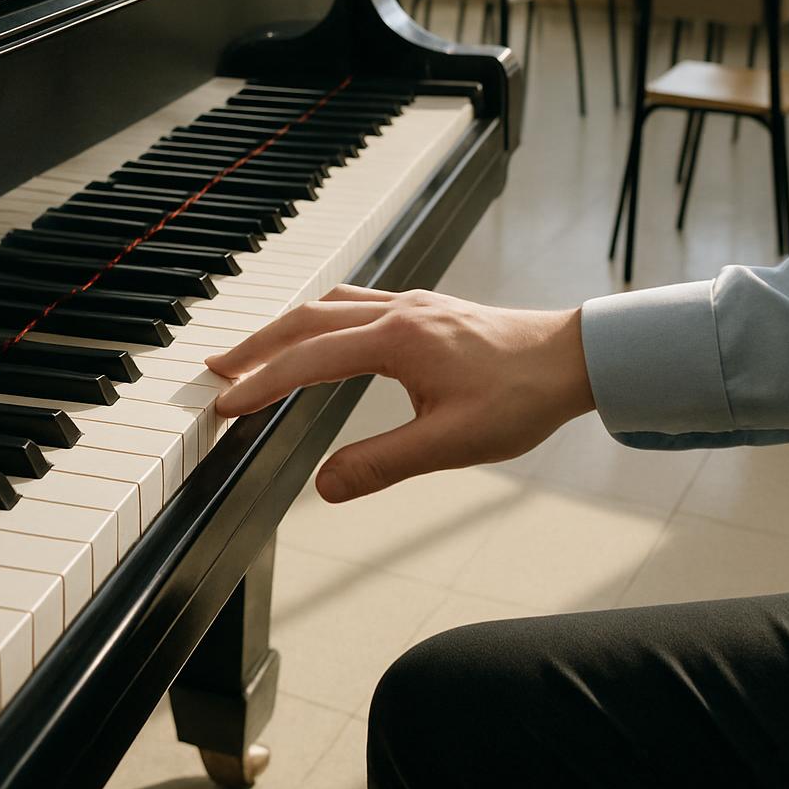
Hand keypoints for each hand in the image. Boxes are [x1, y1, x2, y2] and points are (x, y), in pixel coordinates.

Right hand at [206, 286, 594, 503]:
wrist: (571, 358)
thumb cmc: (520, 397)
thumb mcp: (451, 444)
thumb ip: (383, 464)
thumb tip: (325, 486)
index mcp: (396, 340)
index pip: (308, 359)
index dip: (261, 383)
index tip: (223, 403)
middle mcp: (396, 311)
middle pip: (307, 319)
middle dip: (256, 345)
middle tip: (216, 370)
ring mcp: (410, 304)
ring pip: (329, 304)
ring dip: (286, 327)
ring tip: (254, 351)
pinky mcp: (424, 308)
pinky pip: (355, 302)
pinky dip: (320, 317)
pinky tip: (321, 333)